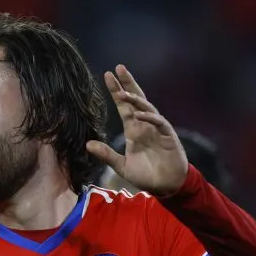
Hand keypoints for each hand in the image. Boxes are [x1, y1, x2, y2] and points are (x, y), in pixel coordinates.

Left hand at [87, 65, 187, 195]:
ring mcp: (157, 129)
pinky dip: (150, 117)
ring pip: (147, 108)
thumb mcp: (121, 166)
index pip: (123, 106)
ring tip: (124, 92)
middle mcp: (144, 125)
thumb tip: (87, 144)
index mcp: (133, 130)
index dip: (116, 91)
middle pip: (136, 99)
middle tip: (119, 68)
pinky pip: (159, 123)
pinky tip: (139, 114)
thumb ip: (106, 155)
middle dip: (128, 84)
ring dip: (136, 100)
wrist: (166, 187)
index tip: (107, 75)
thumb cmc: (146, 176)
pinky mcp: (168, 136)